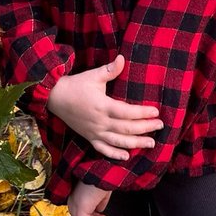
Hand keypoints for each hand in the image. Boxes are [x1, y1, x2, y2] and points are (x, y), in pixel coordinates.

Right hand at [46, 54, 162, 160]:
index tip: (156, 112)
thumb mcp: (93, 76)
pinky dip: (114, 154)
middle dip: (145, 128)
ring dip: (135, 143)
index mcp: (102, 106)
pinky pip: (102, 149)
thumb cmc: (76, 85)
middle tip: (160, 126)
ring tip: (151, 143)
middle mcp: (100, 122)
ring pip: (118, 141)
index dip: (143, 113)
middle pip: (127, 128)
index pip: (127, 112)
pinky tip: (126, 157)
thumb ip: (110, 70)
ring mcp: (94, 132)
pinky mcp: (89, 137)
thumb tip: (122, 58)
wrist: (55, 97)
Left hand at [67, 182, 111, 215]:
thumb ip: (99, 203)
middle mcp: (73, 200)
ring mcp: (74, 205)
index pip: (81, 209)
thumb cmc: (101, 180)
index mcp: (76, 195)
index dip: (92, 215)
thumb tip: (100, 210)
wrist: (101, 175)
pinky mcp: (79, 210)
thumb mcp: (100, 193)